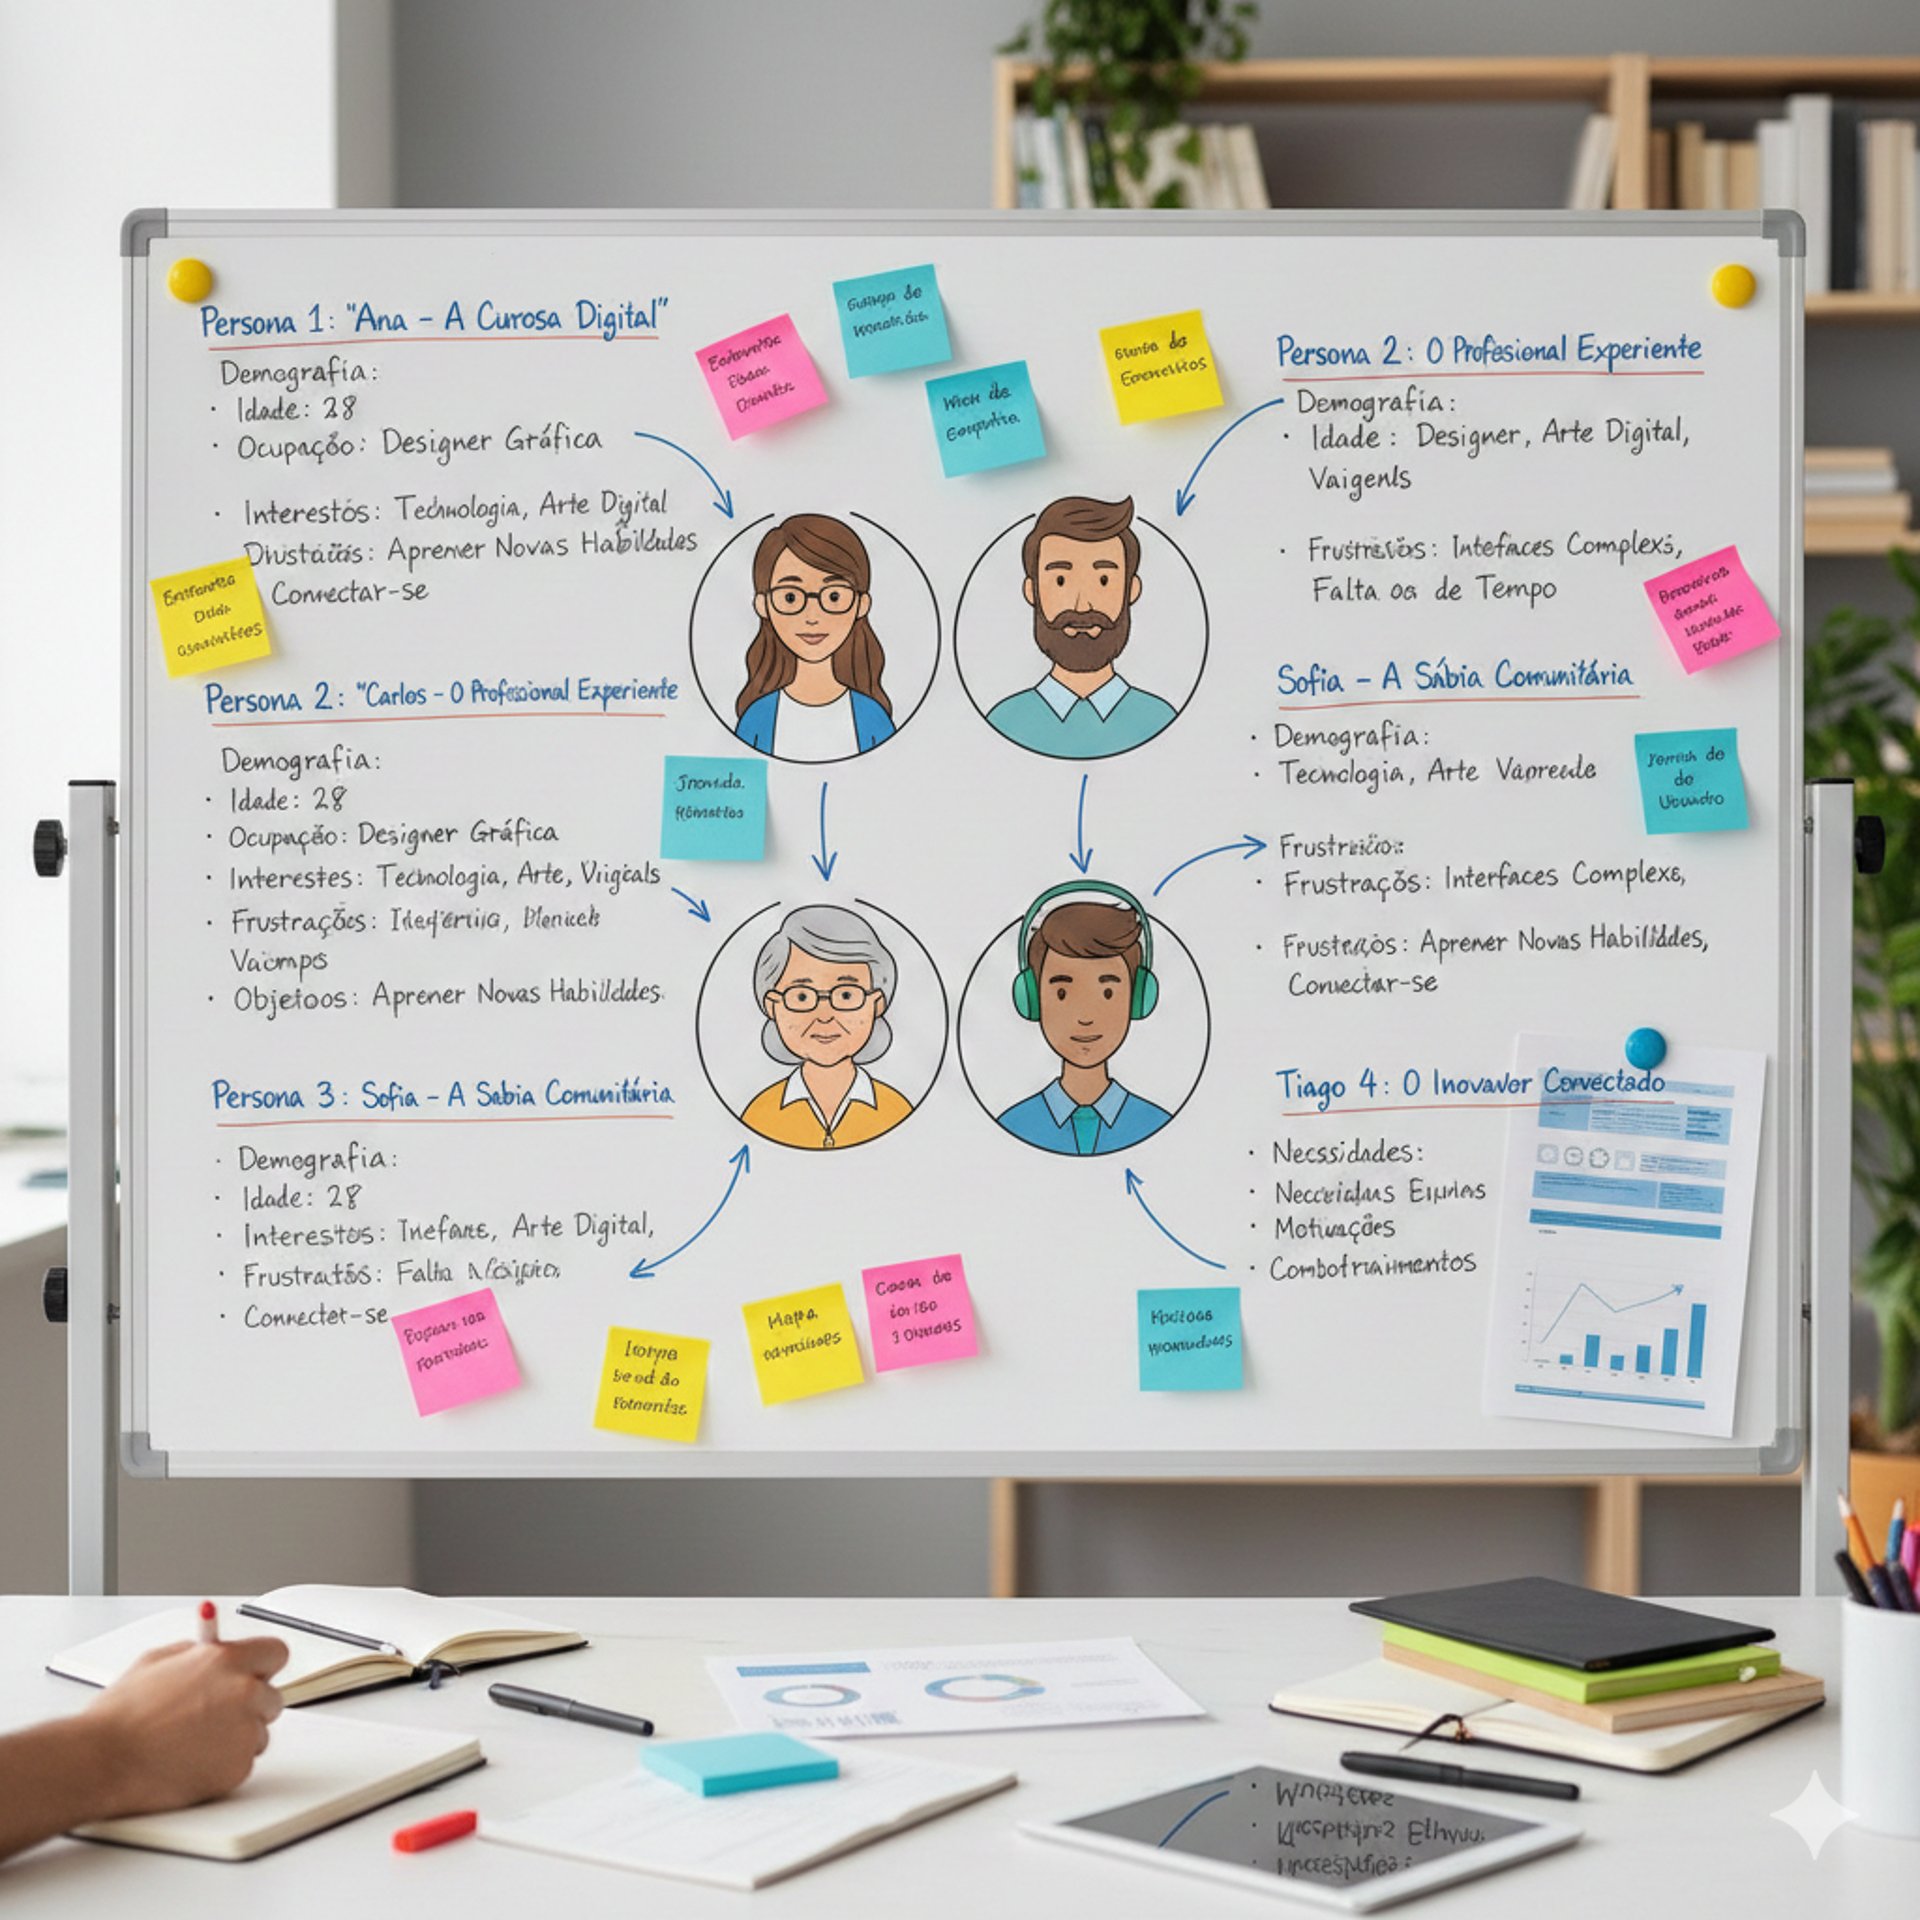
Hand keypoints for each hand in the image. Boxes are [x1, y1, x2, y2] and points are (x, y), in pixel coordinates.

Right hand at [83, 1636, 288, 1816]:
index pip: (275, 1653)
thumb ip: (194, 1653)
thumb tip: (212, 1649)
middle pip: (272, 1697)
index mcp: (225, 1660)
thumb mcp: (155, 1662)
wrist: (101, 1761)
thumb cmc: (119, 1717)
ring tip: (192, 1744)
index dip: (261, 1667)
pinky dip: (223, 1766)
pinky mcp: (237, 1768)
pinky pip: (242, 1764)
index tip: (254, 1676)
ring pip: (259, 1733)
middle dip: (250, 1706)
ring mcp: (243, 1731)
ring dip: (236, 1739)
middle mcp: (243, 1691)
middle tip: (215, 1718)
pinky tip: (189, 1763)